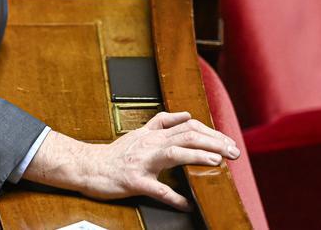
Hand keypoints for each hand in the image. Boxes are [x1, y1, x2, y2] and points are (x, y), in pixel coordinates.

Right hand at [25, 112, 240, 210]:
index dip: (210, 131)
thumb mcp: (138, 133)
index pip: (187, 126)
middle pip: (186, 135)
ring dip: (199, 156)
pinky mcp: (134, 181)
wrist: (87, 167)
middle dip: (213, 142)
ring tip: (218, 161)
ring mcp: (142, 162)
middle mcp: (149, 143)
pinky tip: (187, 204)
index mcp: (152, 134)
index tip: (227, 141)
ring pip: (174, 153)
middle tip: (233, 151)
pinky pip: (158, 190)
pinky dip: (175, 198)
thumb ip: (160, 123)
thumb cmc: (114, 155)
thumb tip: (185, 115)